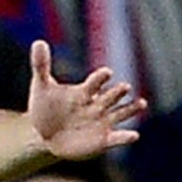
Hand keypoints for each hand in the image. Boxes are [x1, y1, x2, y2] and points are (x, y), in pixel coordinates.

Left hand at [25, 40, 144, 160]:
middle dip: (118, 92)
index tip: (107, 73)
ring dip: (132, 108)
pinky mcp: (103, 140)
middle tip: (125, 87)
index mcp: (84, 91)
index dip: (101, 77)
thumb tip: (38, 42)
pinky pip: (117, 138)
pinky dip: (125, 137)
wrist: (44, 135)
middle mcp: (97, 105)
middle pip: (112, 96)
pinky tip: (133, 135)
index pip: (96, 82)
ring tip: (142, 103)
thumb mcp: (41, 88)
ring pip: (121, 113)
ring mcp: (101, 122)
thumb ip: (41, 66)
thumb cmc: (45, 108)